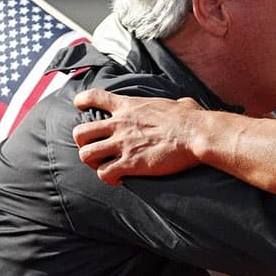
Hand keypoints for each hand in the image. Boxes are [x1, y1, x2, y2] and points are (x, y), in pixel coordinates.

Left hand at [72, 89, 204, 183]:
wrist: (195, 133)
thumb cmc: (191, 118)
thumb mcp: (179, 102)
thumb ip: (174, 103)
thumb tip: (185, 104)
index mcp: (129, 106)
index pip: (94, 97)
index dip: (82, 101)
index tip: (80, 106)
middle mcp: (120, 124)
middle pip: (80, 132)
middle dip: (83, 143)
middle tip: (95, 149)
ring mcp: (122, 144)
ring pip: (86, 155)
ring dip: (93, 163)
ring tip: (104, 166)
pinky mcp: (130, 163)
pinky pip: (104, 174)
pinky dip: (108, 178)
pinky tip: (120, 179)